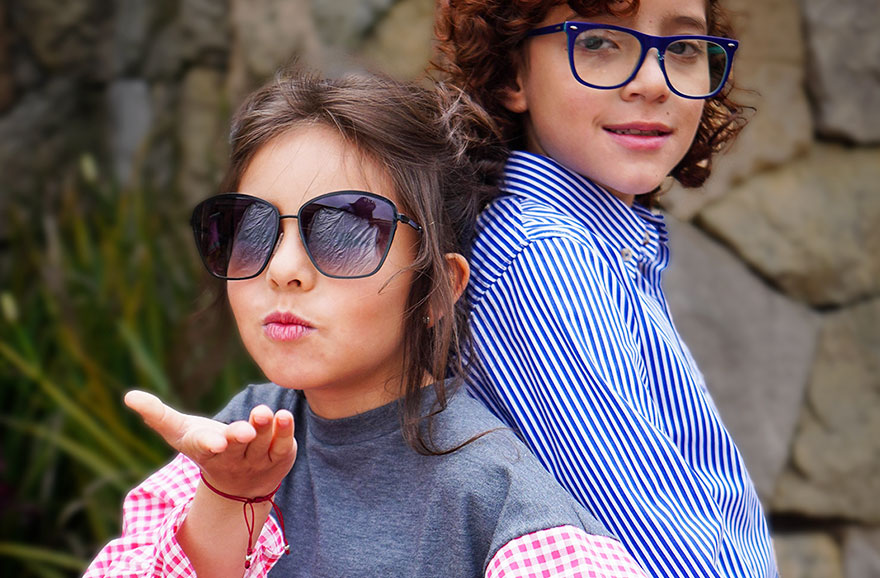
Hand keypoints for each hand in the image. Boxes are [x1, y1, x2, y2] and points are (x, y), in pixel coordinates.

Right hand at [124, 390, 296, 496]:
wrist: (239, 483)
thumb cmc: (205, 445)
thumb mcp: (180, 431)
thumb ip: (157, 414)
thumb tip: (128, 396)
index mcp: (207, 451)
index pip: (207, 448)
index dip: (211, 443)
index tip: (217, 441)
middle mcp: (233, 458)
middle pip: (238, 447)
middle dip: (240, 436)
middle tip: (245, 429)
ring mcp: (257, 460)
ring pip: (263, 445)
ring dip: (265, 429)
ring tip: (265, 412)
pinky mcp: (279, 456)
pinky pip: (283, 444)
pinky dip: (285, 431)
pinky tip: (285, 415)